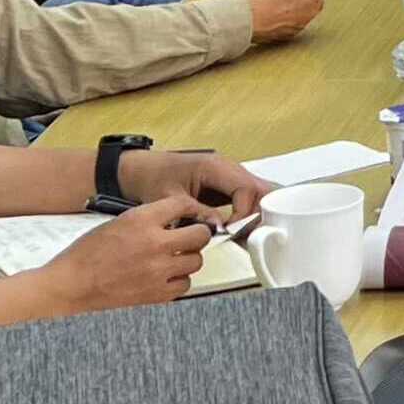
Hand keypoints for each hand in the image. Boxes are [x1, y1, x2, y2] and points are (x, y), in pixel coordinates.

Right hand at [47, 193, 227, 309]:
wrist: (72, 284)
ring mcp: (158, 271)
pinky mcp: (157, 294)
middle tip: (188, 236)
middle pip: (200, 235)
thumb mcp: (118, 222)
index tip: (191, 213)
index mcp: (142, 220)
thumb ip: (149, 219)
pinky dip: (178, 280)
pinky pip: (185, 284)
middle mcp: (155, 244)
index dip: (190, 208)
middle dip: (197, 233)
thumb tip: (177, 220)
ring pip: (196, 261)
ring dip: (188, 258)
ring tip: (173, 258)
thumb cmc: (88, 253)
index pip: (183, 204)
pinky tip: (165, 276)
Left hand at [121, 145, 268, 222]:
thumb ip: (195, 211)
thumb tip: (218, 227)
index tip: (230, 231)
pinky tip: (243, 232)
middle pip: (261, 187)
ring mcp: (230, 176)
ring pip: (259, 193)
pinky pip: (248, 199)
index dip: (243, 213)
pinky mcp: (227, 186)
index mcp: (213, 166)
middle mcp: (227, 168)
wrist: (142, 170)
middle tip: (252, 235)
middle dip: (261, 213)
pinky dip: (249, 215)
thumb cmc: (153, 177)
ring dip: (257, 215)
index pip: (245, 188)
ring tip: (248, 237)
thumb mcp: (170, 198)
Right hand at [243, 0, 329, 43]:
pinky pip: (293, 24)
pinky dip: (286, 20)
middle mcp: (311, 9)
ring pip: (304, 13)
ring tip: (277, 3)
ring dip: (295, 8)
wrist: (248, 18)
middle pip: (316, 0)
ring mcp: (303, 23)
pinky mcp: (292, 34)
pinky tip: (273, 14)